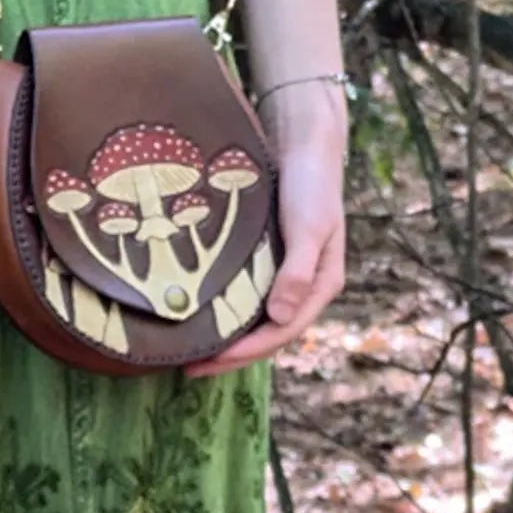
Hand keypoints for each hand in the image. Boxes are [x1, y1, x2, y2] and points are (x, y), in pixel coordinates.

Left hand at [185, 119, 345, 378]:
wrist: (305, 143)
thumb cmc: (310, 184)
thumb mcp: (309, 227)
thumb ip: (298, 272)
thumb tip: (281, 318)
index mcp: (322, 285)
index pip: (282, 332)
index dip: (248, 351)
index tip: (212, 361)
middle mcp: (305, 285)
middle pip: (269, 333)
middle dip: (233, 355)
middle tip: (190, 369)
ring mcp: (287, 272)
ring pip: (257, 316)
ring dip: (229, 337)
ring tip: (193, 351)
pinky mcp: (270, 257)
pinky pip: (247, 293)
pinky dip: (227, 309)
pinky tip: (203, 312)